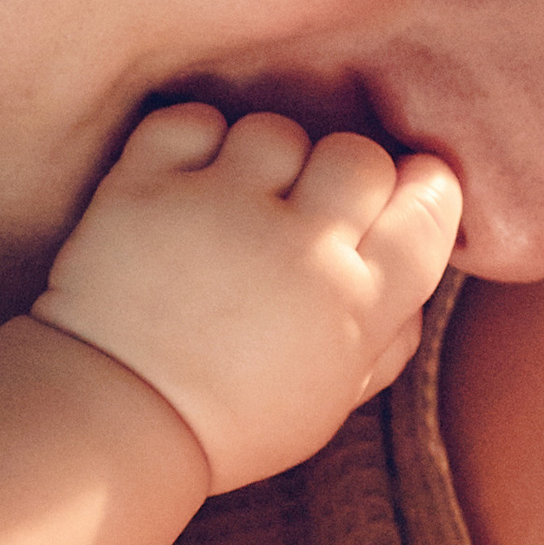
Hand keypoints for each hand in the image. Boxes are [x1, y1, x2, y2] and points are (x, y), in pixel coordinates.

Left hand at [31, 105, 461, 489]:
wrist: (114, 423)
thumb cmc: (231, 421)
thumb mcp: (332, 401)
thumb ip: (386, 339)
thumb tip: (416, 288)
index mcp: (356, 304)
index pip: (429, 207)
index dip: (422, 191)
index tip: (400, 196)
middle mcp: (299, 247)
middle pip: (358, 156)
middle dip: (342, 174)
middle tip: (307, 207)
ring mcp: (221, 209)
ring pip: (276, 131)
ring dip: (262, 159)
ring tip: (235, 200)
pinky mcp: (148, 187)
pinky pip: (193, 121)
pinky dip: (192, 141)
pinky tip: (187, 181)